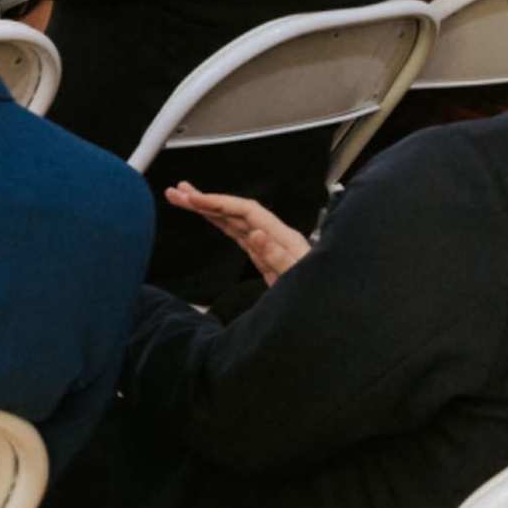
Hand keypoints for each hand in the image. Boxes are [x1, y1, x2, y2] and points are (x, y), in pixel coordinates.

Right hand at [164, 183, 309, 285]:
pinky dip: (221, 223)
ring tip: (183, 199)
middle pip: (236, 211)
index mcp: (283, 238)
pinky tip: (209, 218)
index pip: (246, 211)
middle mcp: (274, 237)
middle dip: (206, 200)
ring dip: (209, 209)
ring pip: (234, 221)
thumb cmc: (319, 295)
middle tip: (177, 193)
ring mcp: (269, 245)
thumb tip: (256, 233)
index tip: (193, 199)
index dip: (218, 201)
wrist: (331, 314)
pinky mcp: (264, 256)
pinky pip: (238, 235)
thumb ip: (278, 257)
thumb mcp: (299, 279)